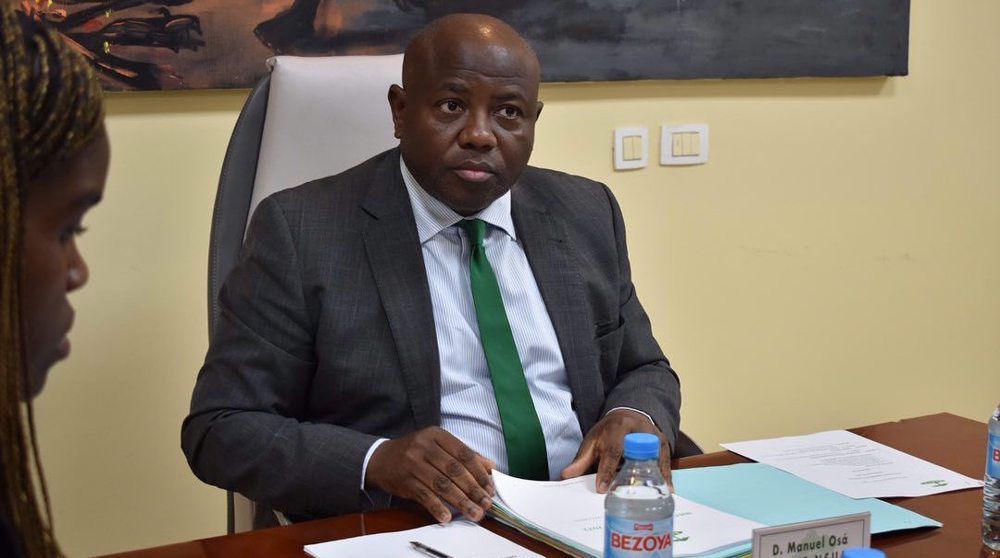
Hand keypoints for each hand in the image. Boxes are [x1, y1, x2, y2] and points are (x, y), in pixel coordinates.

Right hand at [366, 427, 495, 522]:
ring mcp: (413, 463)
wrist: (380, 459)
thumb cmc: (415, 453)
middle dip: (473, 489)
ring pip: (442, 484)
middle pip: (455, 470)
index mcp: (437, 435)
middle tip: (486, 504)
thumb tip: (490, 466)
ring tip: (474, 513)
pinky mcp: (405, 481)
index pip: (464, 454)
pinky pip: (424, 496)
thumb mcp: (438, 446)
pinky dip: (437, 507)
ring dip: (461, 501)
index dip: (480, 472)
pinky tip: (447, 517)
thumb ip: (463, 454)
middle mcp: (425, 446)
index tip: (490, 488)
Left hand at [560, 409, 671, 492]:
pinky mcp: (664, 444)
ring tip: (651, 497)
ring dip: (653, 477)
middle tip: (628, 496)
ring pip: (654, 458)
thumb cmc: (608, 432)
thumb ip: (581, 459)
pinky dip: (665, 477)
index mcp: (618, 427)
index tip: (602, 489)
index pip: (613, 450)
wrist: (628, 416)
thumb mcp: (593, 441)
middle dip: (632, 474)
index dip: (607, 470)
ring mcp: (654, 436)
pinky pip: (665, 462)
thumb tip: (565, 475)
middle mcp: (639, 430)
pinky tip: (667, 491)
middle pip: (636, 454)